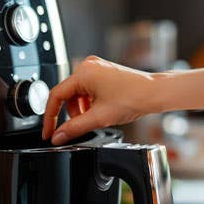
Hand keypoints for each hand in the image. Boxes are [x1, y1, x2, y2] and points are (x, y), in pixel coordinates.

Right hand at [42, 56, 162, 144]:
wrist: (154, 93)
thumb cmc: (134, 98)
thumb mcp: (99, 118)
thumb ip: (74, 128)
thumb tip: (58, 137)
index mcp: (84, 72)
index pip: (56, 95)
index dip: (50, 117)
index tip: (49, 131)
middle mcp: (88, 66)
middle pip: (67, 95)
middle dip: (71, 114)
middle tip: (78, 127)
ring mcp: (96, 68)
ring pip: (77, 94)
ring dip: (81, 109)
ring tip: (95, 119)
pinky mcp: (102, 72)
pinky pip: (87, 89)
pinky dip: (89, 103)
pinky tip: (99, 111)